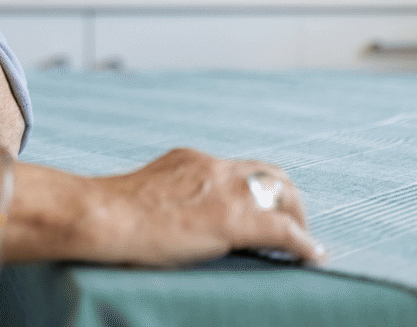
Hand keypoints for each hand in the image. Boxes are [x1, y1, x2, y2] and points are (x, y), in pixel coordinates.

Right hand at [81, 148, 323, 266]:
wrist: (106, 215)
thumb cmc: (112, 213)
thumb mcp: (147, 192)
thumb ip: (169, 196)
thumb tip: (172, 219)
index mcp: (190, 160)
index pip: (238, 169)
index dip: (256, 188)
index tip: (259, 208)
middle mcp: (213, 167)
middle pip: (270, 174)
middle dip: (286, 198)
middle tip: (292, 225)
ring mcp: (227, 191)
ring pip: (283, 195)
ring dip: (297, 218)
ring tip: (303, 241)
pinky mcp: (236, 219)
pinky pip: (284, 230)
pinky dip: (302, 242)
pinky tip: (310, 255)